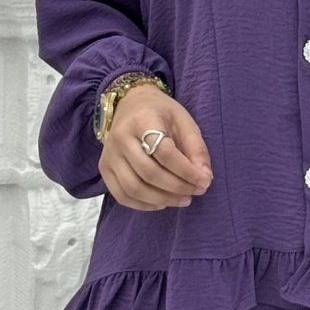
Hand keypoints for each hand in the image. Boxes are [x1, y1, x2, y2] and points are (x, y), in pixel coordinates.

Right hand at [100, 83, 213, 210]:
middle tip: (196, 191)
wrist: (131, 104)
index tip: (205, 181)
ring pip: (134, 188)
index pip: (164, 152)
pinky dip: (143, 205)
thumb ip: (196, 148)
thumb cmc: (161, 113)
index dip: (186, 171)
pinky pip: (121, 195)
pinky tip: (162, 203)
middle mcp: (120, 137)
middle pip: (149, 173)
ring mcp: (109, 155)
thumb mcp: (184, 122)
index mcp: (142, 120)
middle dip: (177, 188)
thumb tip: (204, 177)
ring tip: (183, 199)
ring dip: (162, 199)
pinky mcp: (104, 168)